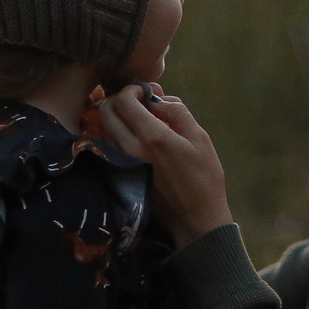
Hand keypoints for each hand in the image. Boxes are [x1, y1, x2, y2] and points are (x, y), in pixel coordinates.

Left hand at [94, 84, 234, 242]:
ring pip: (104, 129)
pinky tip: (134, 138)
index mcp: (153, 137)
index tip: (146, 93)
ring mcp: (123, 164)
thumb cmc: (205, 178)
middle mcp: (132, 150)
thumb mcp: (200, 138)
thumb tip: (157, 98)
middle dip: (118, 100)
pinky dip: (115, 135)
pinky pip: (109, 147)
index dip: (132, 89)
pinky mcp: (121, 175)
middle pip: (105, 112)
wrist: (197, 219)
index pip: (124, 101)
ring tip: (137, 120)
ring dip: (115, 117)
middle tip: (137, 103)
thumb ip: (177, 112)